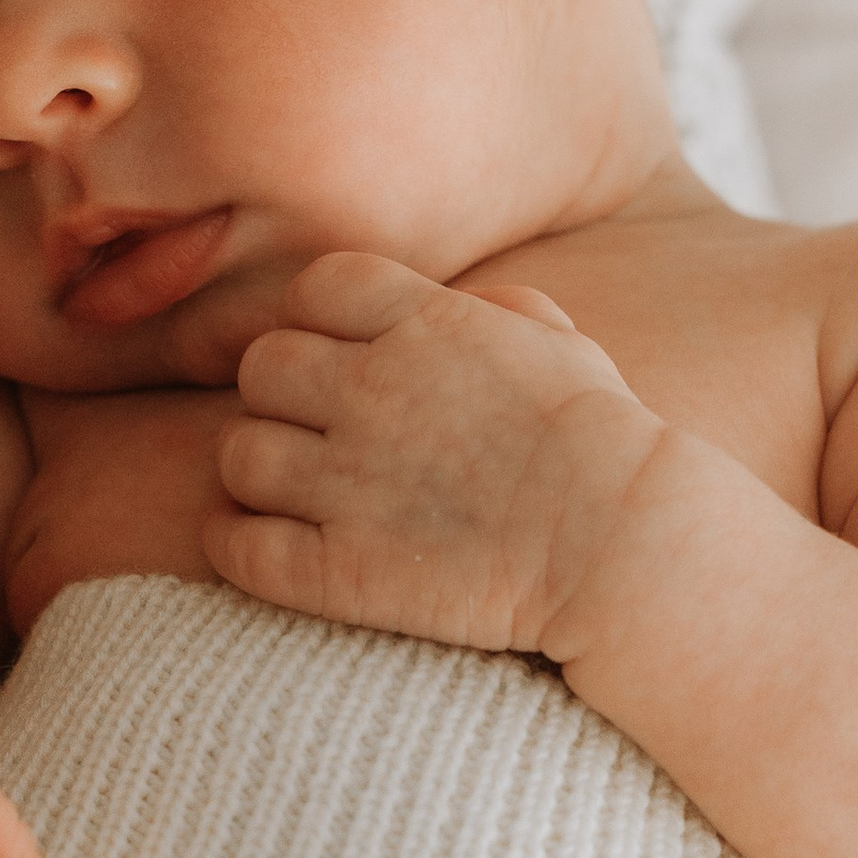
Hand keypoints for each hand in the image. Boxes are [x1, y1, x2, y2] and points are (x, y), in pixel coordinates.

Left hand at [208, 249, 654, 649]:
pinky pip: (235, 546)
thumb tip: (460, 305)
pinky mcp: (339, 571)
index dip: (317, 318)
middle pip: (263, 366)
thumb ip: (496, 310)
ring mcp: (348, 484)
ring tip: (290, 491)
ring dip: (256, 469)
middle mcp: (372, 392)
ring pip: (238, 454)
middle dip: (281, 393)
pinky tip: (255, 542)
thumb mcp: (562, 346)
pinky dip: (231, 542)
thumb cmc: (605, 446)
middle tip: (313, 426)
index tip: (340, 353)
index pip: (317, 286)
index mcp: (425, 325)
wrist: (627, 550)